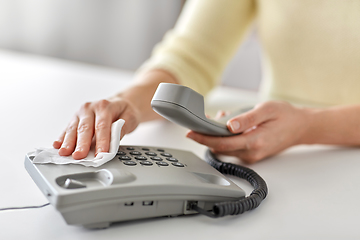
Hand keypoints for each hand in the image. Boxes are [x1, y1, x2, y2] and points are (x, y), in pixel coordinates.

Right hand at [53, 97, 140, 159]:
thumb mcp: (131, 117)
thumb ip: (123, 128)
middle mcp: (90, 108)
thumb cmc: (124, 111)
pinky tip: (57, 145)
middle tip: (79, 156)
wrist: (119, 103)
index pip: (102, 126)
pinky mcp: (75, 119)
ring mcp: (80, 113)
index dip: (101, 141)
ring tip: (65, 153)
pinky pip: (67, 129)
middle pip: (85, 128)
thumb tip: (115, 140)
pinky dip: (62, 138)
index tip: (101, 153)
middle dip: (81, 143)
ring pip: (73, 128)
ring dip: (68, 142)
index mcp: (104, 106)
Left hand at [186, 101, 309, 162]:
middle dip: (207, 136)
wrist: (301, 127)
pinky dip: (226, 138)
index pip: (223, 143)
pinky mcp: (251, 154)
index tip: (190, 132)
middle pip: (220, 148)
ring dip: (216, 136)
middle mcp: (252, 153)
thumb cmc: (286, 116)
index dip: (204, 138)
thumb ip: (247, 119)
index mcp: (255, 142)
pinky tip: (229, 125)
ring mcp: (252, 156)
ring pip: (225, 148)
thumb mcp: (267, 110)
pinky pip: (233, 148)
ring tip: (219, 119)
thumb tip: (229, 125)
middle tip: (201, 121)